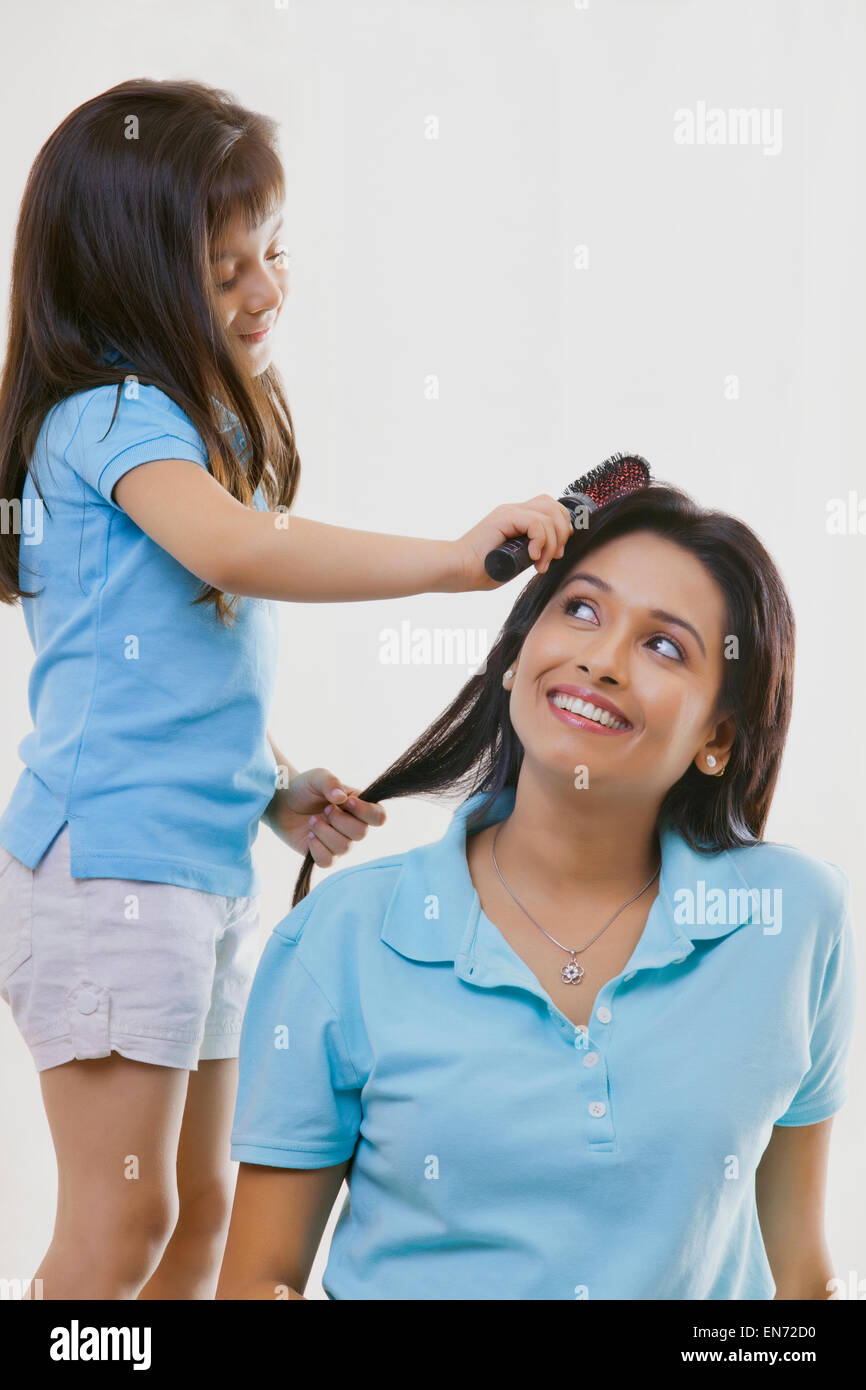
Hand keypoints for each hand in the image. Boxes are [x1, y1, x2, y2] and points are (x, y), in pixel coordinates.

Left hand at [263, 766, 385, 866]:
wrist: (282, 802)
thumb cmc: (305, 788)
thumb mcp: (317, 777)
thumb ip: (330, 782)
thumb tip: (341, 798)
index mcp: (359, 806)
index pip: (378, 817)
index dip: (366, 812)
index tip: (348, 802)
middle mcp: (353, 826)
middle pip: (361, 834)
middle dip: (339, 821)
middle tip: (325, 809)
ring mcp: (339, 842)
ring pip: (343, 848)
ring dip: (324, 832)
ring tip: (312, 820)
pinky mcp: (324, 854)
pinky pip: (328, 861)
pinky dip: (317, 849)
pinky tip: (309, 837)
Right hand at [452, 494, 573, 589]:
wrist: (458, 570)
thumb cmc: (482, 570)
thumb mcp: (516, 559)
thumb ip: (533, 550)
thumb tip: (554, 552)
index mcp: (517, 518)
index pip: (551, 508)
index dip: (562, 527)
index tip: (557, 553)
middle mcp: (514, 510)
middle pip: (554, 507)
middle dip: (563, 533)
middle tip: (554, 557)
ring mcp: (509, 512)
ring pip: (549, 515)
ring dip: (552, 543)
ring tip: (540, 563)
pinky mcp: (504, 517)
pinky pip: (536, 523)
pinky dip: (540, 542)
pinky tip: (531, 557)